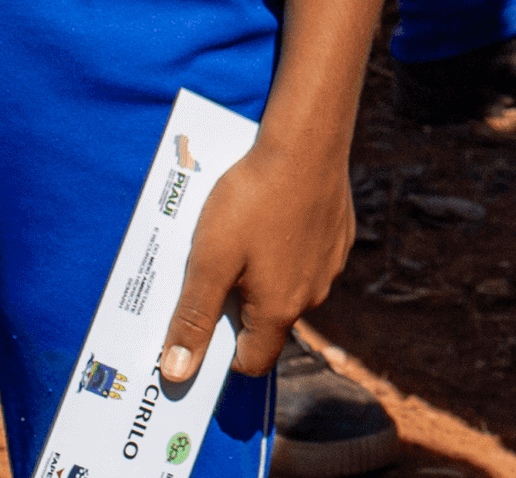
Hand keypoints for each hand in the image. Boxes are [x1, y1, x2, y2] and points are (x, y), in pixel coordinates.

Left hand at [158, 125, 352, 387]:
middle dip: (237, 306)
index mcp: (279, 310)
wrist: (307, 141)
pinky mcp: (338, 235)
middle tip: (212, 269)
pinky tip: (270, 216)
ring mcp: (329, 264)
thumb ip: (193, 318)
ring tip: (239, 235)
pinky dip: (285, 248)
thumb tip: (177, 374)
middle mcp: (312, 295)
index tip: (200, 325)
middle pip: (268, 322)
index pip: (251, 362)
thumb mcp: (209, 261)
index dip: (222, 353)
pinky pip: (306, 257)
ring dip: (262, 275)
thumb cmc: (253, 200)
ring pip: (288, 287)